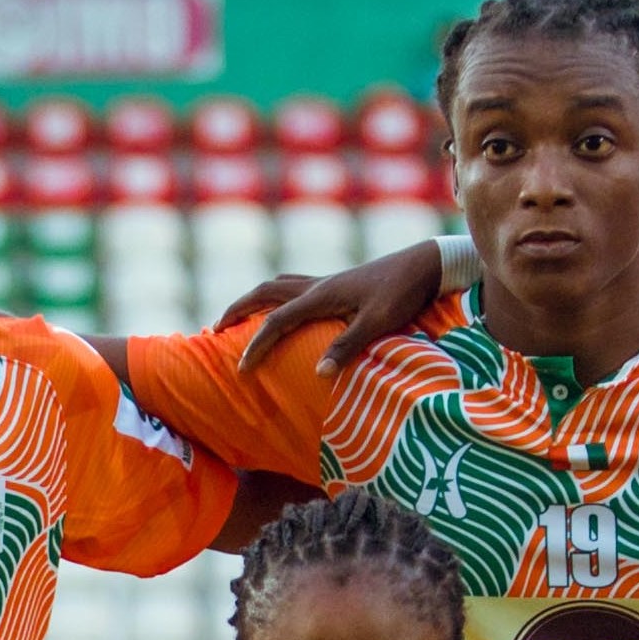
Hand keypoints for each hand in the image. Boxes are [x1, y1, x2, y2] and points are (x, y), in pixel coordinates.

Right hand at [218, 237, 448, 360]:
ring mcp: (326, 281)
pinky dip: (275, 297)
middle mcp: (317, 285)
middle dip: (237, 311)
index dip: (255, 345)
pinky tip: (280, 308)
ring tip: (238, 318)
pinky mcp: (336, 283)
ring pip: (277, 286)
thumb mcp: (378, 323)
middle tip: (215, 330)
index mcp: (321, 296)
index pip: (276, 321)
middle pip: (264, 293)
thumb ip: (348, 346)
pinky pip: (293, 286)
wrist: (423, 265)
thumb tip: (318, 374)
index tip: (240, 369)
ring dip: (253, 300)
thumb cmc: (403, 294)